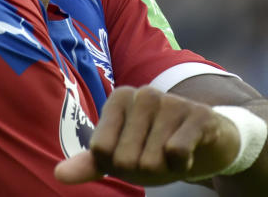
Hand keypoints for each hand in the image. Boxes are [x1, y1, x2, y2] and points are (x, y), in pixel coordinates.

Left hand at [54, 86, 239, 186]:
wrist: (208, 143)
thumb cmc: (156, 148)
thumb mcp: (121, 157)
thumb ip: (90, 163)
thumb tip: (59, 174)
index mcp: (120, 98)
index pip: (99, 150)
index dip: (116, 164)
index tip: (132, 152)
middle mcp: (143, 93)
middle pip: (125, 159)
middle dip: (141, 169)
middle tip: (156, 155)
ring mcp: (172, 101)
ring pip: (150, 159)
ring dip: (162, 168)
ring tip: (171, 153)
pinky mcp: (198, 114)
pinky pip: (176, 152)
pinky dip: (181, 165)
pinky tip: (188, 153)